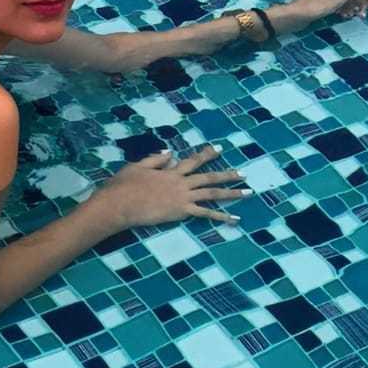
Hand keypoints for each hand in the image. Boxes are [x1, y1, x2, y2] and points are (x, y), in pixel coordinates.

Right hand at [91, 144, 248, 229]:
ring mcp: (182, 198)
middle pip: (208, 176)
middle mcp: (180, 182)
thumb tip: (170, 153)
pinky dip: (221, 216)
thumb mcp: (137, 166)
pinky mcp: (181, 212)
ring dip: (231, 193)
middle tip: (243, 173)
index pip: (192, 160)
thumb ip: (155, 160)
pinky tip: (234, 219)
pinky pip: (205, 214)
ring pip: (212, 193)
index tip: (219, 148)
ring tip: (248, 193)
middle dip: (227, 174)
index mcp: (170, 171)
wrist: (120, 203)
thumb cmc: (124, 185)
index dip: (207, 154)